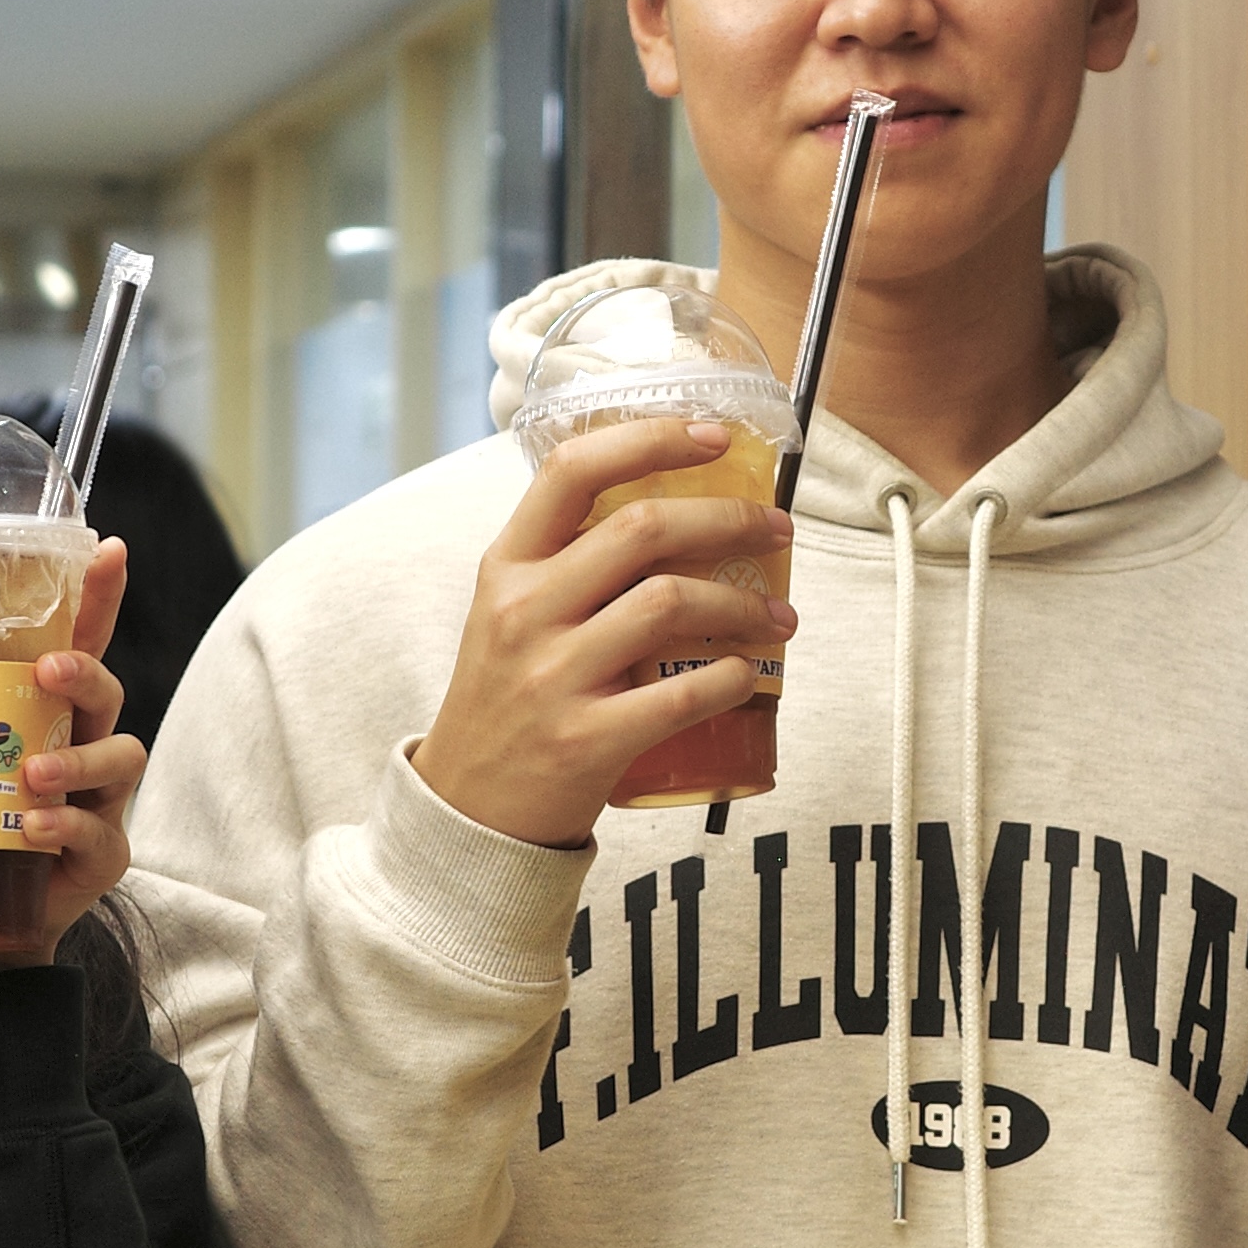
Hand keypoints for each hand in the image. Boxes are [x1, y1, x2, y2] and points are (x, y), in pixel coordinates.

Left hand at [0, 539, 144, 966]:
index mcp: (41, 713)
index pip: (76, 643)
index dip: (97, 597)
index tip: (108, 550)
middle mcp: (81, 745)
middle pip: (108, 690)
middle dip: (86, 671)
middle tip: (47, 670)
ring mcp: (99, 801)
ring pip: (120, 755)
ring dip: (77, 759)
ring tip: (29, 775)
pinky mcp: (102, 855)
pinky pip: (99, 833)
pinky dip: (66, 827)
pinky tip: (31, 829)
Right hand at [413, 421, 795, 848]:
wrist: (467, 811)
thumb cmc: (507, 700)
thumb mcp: (510, 613)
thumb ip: (567, 563)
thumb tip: (671, 507)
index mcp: (507, 566)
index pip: (576, 470)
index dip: (653, 439)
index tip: (716, 436)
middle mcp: (524, 611)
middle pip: (642, 529)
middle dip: (729, 518)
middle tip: (776, 529)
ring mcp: (552, 676)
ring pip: (671, 603)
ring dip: (745, 602)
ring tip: (780, 615)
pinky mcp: (584, 740)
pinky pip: (680, 695)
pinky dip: (731, 677)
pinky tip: (751, 673)